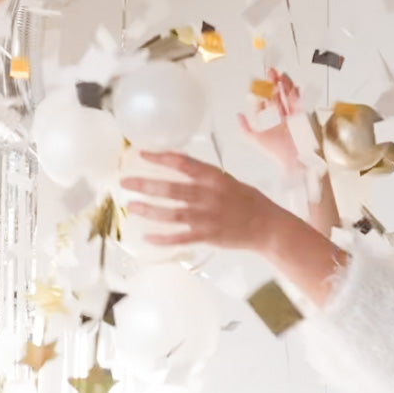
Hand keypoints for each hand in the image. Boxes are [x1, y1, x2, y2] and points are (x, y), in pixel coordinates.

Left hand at [120, 151, 277, 248]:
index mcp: (215, 178)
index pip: (183, 164)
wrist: (268, 227)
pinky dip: (163, 238)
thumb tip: (180, 163)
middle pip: (171, 189)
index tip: (141, 154)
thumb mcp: (229, 181)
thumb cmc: (249, 201)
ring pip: (172, 213)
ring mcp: (207, 217)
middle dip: (145, 185)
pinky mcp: (207, 236)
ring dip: (149, 210)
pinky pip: (181, 237)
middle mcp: (208, 196)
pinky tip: (147, 237)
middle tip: (125, 182)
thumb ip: (205, 176)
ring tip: (131, 206)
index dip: (160, 158)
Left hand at [238, 68, 305, 170]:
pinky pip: (301, 102)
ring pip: (290, 96)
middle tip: (269, 72)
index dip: (263, 95)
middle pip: (280, 96)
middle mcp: (287, 117)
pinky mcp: (305, 116)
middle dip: (274, 84)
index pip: (269, 104)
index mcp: (276, 122)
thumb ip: (246, 129)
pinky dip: (297, 95)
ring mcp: (296, 115)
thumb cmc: (279, 152)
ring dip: (285, 85)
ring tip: (279, 75)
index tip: (257, 88)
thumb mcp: (257, 139)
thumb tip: (238, 116)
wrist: (296, 160)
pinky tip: (291, 87)